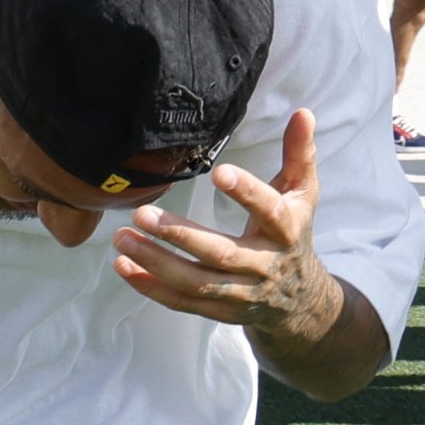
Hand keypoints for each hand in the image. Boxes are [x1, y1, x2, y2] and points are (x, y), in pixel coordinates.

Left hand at [111, 108, 344, 344]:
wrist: (300, 300)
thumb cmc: (293, 233)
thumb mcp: (303, 194)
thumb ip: (299, 155)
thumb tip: (302, 113)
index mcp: (286, 231)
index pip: (269, 211)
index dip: (246, 193)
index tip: (218, 171)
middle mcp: (263, 265)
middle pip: (220, 253)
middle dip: (180, 235)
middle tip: (141, 214)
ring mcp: (240, 293)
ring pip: (196, 283)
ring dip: (156, 262)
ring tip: (122, 239)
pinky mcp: (220, 311)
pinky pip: (183, 302)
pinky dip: (151, 287)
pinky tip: (122, 267)